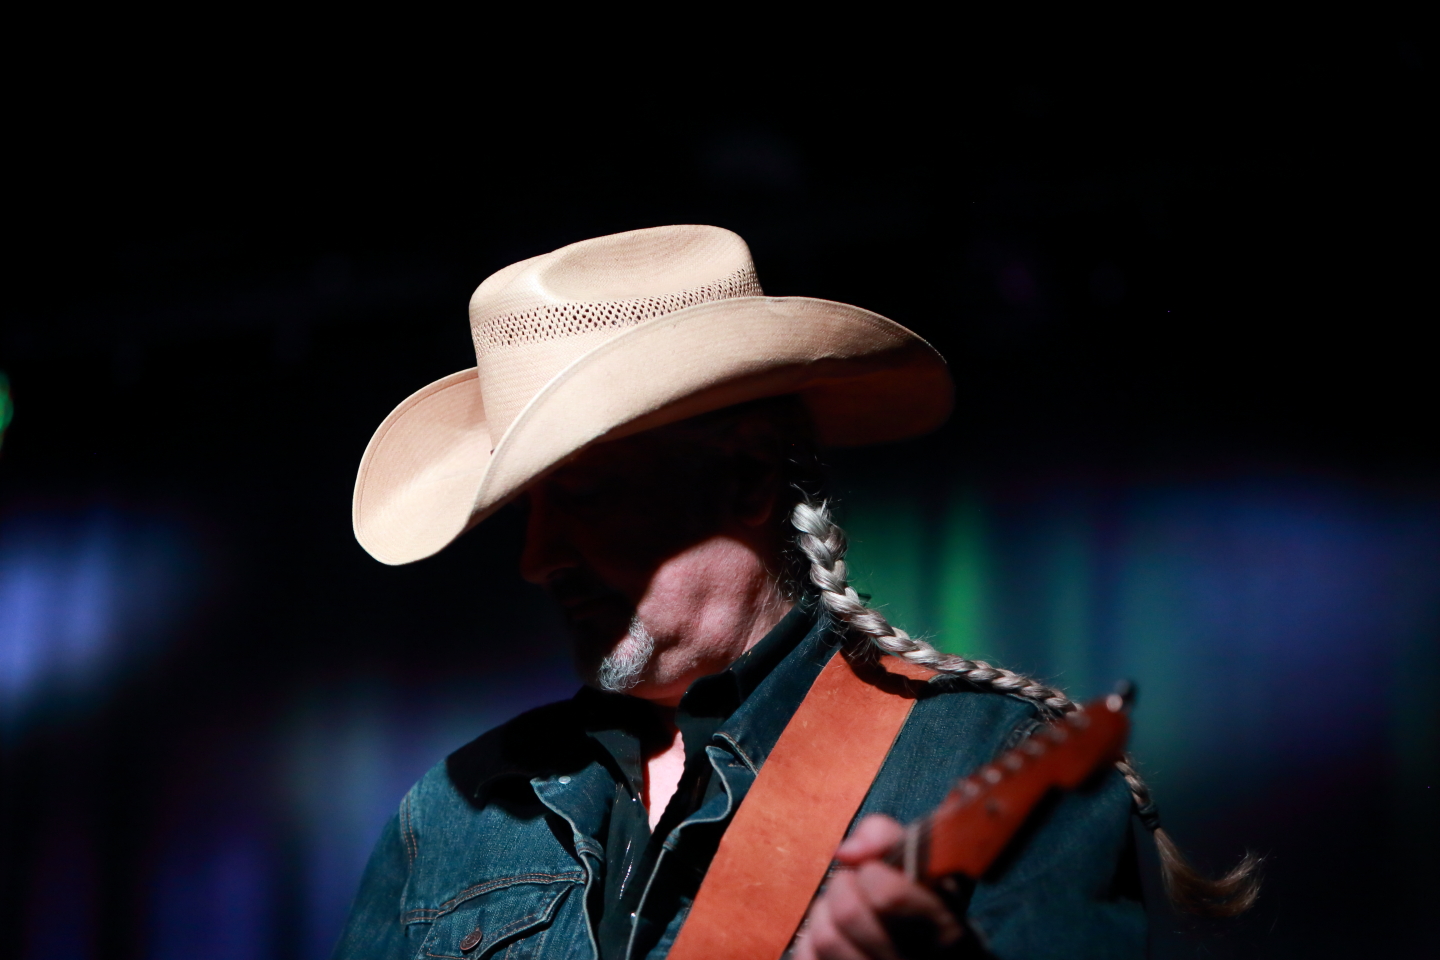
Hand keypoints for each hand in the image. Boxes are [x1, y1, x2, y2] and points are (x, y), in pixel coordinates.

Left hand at [794, 815, 965, 959]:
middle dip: (843, 887)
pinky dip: (810, 940)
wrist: (922, 950)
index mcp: (942, 930)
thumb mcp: (920, 860)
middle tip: (854, 885)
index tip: (876, 870)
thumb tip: (844, 852)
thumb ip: (886, 838)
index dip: (873, 872)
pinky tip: (833, 935)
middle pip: (848, 914)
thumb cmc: (918, 896)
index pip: (889, 897)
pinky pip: (807, 957)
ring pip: (824, 938)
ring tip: (842, 910)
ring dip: (825, 912)